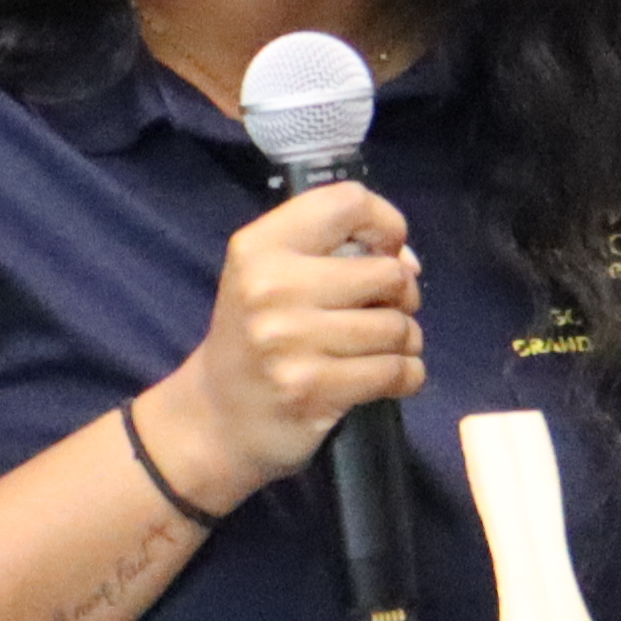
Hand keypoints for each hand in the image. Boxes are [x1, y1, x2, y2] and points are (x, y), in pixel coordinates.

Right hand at [156, 181, 425, 507]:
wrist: (213, 417)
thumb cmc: (253, 338)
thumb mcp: (269, 276)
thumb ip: (333, 253)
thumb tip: (408, 261)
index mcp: (259, 246)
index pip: (348, 202)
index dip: (386, 224)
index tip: (385, 252)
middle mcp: (271, 286)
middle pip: (388, 273)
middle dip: (403, 295)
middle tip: (384, 311)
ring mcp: (290, 341)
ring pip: (397, 327)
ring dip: (406, 341)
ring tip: (383, 349)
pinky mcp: (312, 389)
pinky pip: (395, 372)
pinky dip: (408, 375)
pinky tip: (392, 377)